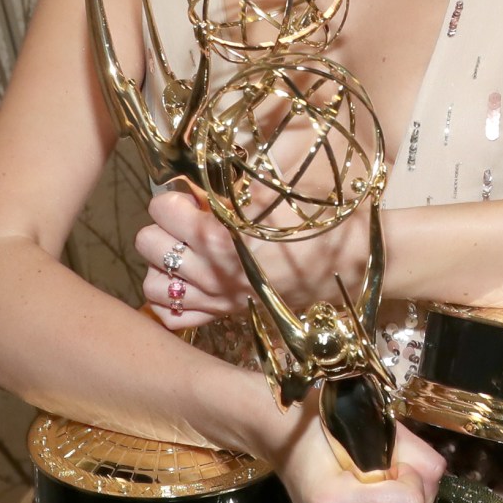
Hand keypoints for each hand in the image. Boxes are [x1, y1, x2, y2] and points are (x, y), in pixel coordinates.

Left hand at [137, 187, 367, 330]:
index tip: (191, 197)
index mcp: (222, 238)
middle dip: (162, 227)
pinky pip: (177, 318)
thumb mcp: (279, 193)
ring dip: (161, 265)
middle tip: (185, 222)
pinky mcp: (228, 314)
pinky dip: (174, 302)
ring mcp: (218, 298)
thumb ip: (233, 189)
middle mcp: (212, 273)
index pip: (162, 210)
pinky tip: (188, 283)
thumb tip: (200, 184)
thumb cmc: (321, 223)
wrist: (355, 264)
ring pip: (154, 286)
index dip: (172, 197)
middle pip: (148, 246)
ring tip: (184, 251)